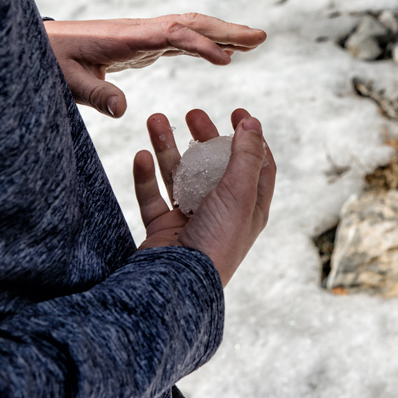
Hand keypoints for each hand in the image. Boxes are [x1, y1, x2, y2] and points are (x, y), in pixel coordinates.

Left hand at [44, 14, 265, 117]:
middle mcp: (141, 31)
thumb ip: (96, 95)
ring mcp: (145, 35)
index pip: (172, 36)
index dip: (201, 46)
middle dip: (226, 29)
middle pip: (191, 23)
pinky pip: (182, 39)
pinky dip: (207, 43)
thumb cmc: (52, 61)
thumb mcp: (68, 81)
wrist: (41, 44)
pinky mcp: (144, 43)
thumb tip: (124, 110)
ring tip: (256, 40)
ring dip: (223, 32)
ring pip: (191, 28)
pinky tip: (225, 52)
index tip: (227, 60)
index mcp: (126, 38)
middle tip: (261, 37)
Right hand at [133, 109, 275, 285]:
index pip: (256, 166)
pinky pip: (152, 197)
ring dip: (167, 147)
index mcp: (249, 208)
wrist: (176, 284)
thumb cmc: (216, 241)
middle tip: (192, 114)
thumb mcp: (239, 193)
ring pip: (179, 176)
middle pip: (214, 166)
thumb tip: (253, 123)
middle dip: (204, 137)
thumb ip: (246, 156)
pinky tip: (141, 156)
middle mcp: (222, 213)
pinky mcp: (163, 230)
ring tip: (155, 119)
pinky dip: (146, 176)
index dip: (250, 138)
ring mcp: (190, 221)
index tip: (236, 112)